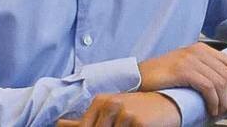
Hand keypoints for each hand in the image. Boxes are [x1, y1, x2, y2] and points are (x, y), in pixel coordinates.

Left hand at [56, 92, 180, 126]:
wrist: (167, 103)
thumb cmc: (138, 110)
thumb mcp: (111, 111)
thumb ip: (86, 120)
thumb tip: (58, 124)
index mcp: (100, 101)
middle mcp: (109, 104)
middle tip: (119, 126)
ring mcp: (123, 113)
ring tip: (127, 125)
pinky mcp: (137, 122)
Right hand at [138, 42, 226, 117]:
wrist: (139, 77)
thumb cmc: (163, 77)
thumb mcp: (188, 68)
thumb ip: (206, 71)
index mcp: (202, 49)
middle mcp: (198, 50)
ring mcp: (190, 59)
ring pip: (221, 83)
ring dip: (224, 102)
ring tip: (218, 113)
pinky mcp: (183, 70)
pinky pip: (209, 87)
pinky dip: (214, 102)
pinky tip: (211, 110)